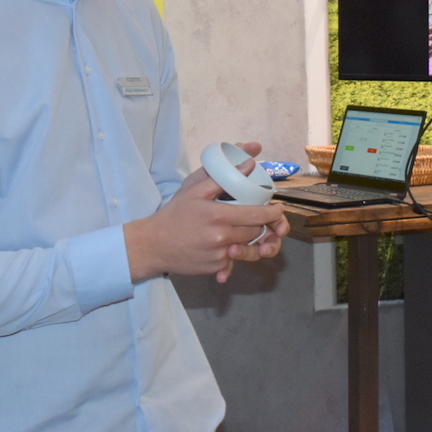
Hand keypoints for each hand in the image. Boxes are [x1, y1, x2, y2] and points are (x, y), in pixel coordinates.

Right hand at [124, 142, 286, 282]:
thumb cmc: (174, 214)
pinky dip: (235, 252)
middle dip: (263, 224)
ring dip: (252, 238)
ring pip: (249, 248)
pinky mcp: (215, 268)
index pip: (257, 215)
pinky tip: (225, 243)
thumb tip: (249, 163)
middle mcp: (222, 238)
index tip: (278, 208)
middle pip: (256, 232)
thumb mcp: (194, 190)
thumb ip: (222, 177)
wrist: (153, 244)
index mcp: (218, 216)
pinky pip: (235, 260)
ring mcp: (219, 255)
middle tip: (261, 216)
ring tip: (245, 228)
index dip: (273, 212)